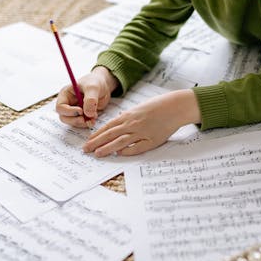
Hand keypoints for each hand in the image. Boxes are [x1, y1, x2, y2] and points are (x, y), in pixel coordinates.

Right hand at [56, 66, 117, 127]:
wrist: (104, 85)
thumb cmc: (95, 82)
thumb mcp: (93, 88)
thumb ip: (90, 99)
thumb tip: (88, 114)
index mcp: (65, 94)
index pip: (60, 107)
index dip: (69, 111)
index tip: (81, 111)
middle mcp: (68, 103)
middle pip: (64, 117)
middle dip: (75, 120)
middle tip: (85, 120)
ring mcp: (74, 110)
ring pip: (73, 122)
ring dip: (83, 123)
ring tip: (93, 117)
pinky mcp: (82, 115)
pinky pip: (81, 123)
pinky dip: (87, 123)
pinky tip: (94, 118)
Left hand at [83, 89, 200, 156]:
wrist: (175, 106)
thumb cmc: (157, 106)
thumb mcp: (139, 109)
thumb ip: (127, 118)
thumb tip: (115, 127)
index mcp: (128, 116)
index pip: (108, 127)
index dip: (96, 135)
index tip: (87, 141)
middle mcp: (132, 124)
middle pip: (110, 135)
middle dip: (96, 143)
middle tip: (86, 150)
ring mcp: (142, 132)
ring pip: (121, 141)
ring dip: (108, 148)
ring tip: (97, 154)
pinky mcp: (152, 140)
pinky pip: (137, 147)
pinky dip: (128, 151)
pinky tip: (120, 154)